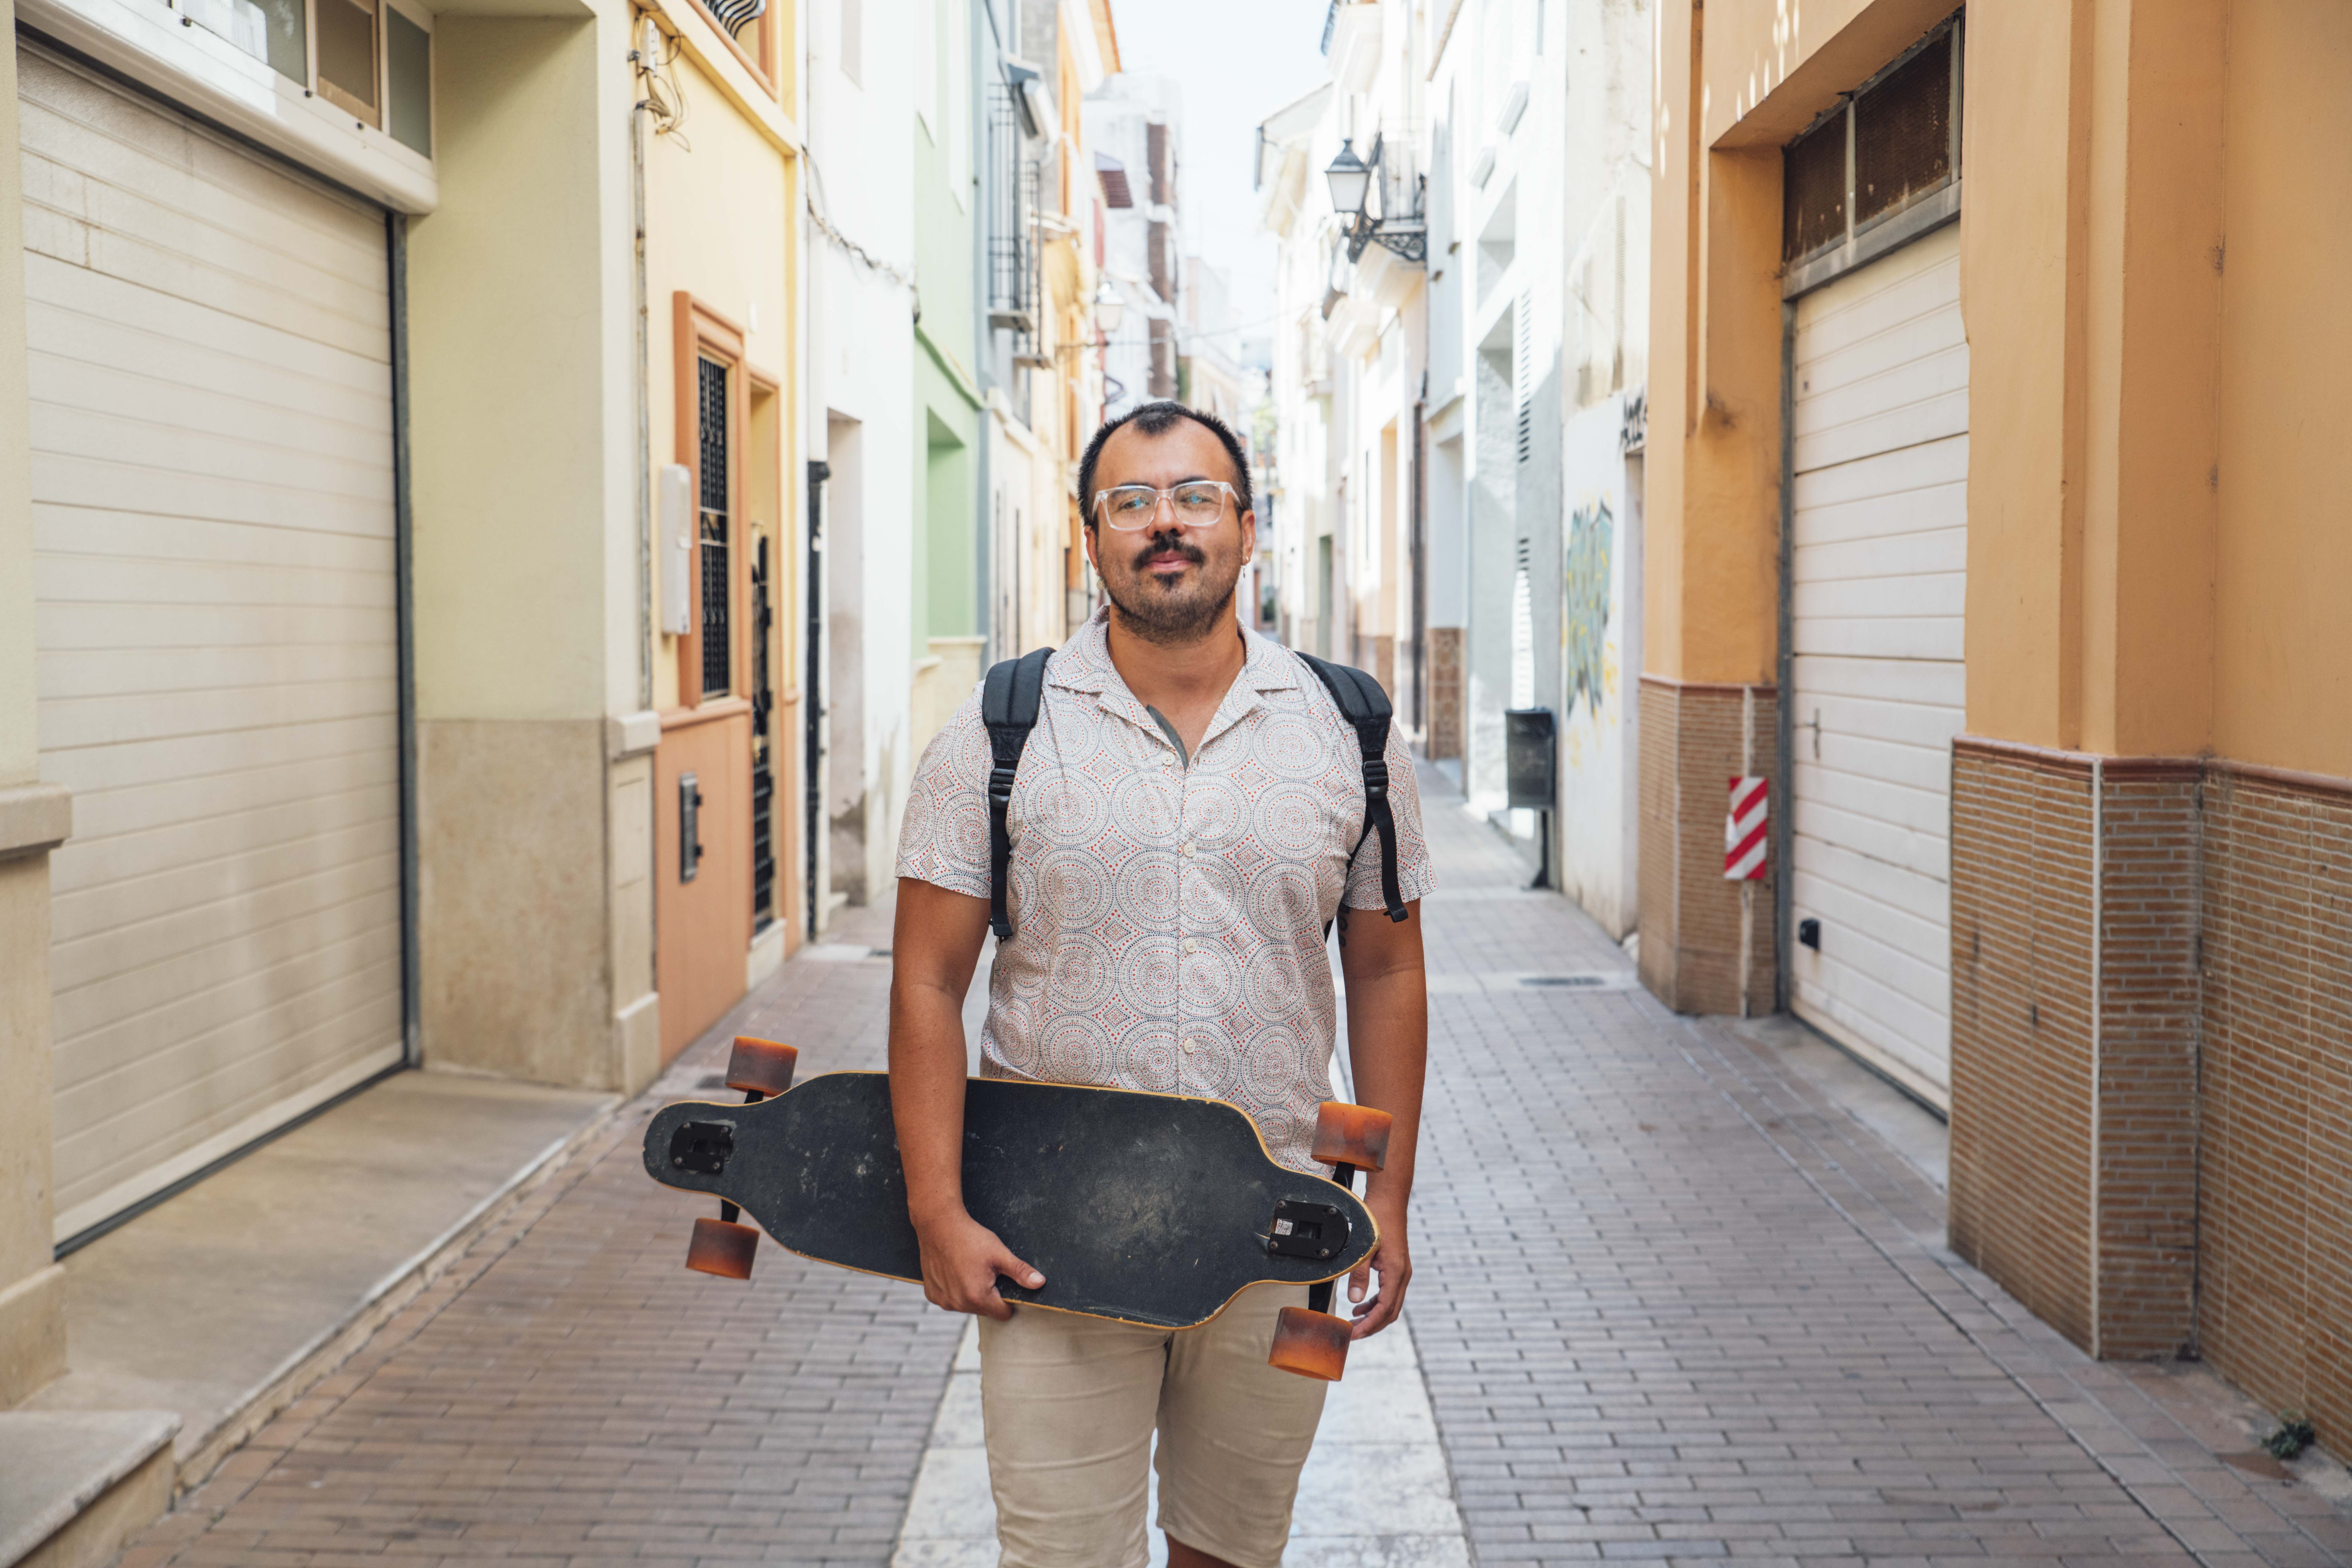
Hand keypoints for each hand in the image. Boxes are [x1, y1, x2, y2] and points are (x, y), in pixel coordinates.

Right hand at [912, 1208, 1043, 1319]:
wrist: (939, 1224)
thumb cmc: (970, 1237)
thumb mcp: (999, 1254)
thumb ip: (1020, 1271)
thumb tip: (1040, 1283)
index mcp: (978, 1296)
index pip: (1003, 1313)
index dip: (1008, 1300)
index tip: (1003, 1282)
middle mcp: (958, 1304)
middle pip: (985, 1310)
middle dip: (989, 1295)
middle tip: (985, 1271)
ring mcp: (943, 1301)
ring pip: (968, 1305)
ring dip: (972, 1293)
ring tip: (969, 1269)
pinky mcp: (932, 1295)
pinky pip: (951, 1300)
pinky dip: (955, 1290)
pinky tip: (955, 1271)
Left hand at [1345, 1194, 1410, 1338]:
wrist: (1388, 1201)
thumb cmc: (1377, 1220)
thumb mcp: (1364, 1249)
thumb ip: (1359, 1275)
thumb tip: (1355, 1301)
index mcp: (1396, 1273)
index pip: (1384, 1310)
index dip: (1369, 1326)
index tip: (1353, 1335)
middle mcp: (1402, 1275)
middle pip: (1390, 1312)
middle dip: (1371, 1326)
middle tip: (1351, 1335)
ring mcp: (1401, 1272)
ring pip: (1390, 1304)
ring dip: (1373, 1316)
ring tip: (1353, 1323)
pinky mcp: (1396, 1267)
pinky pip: (1388, 1293)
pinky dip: (1375, 1303)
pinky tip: (1360, 1306)